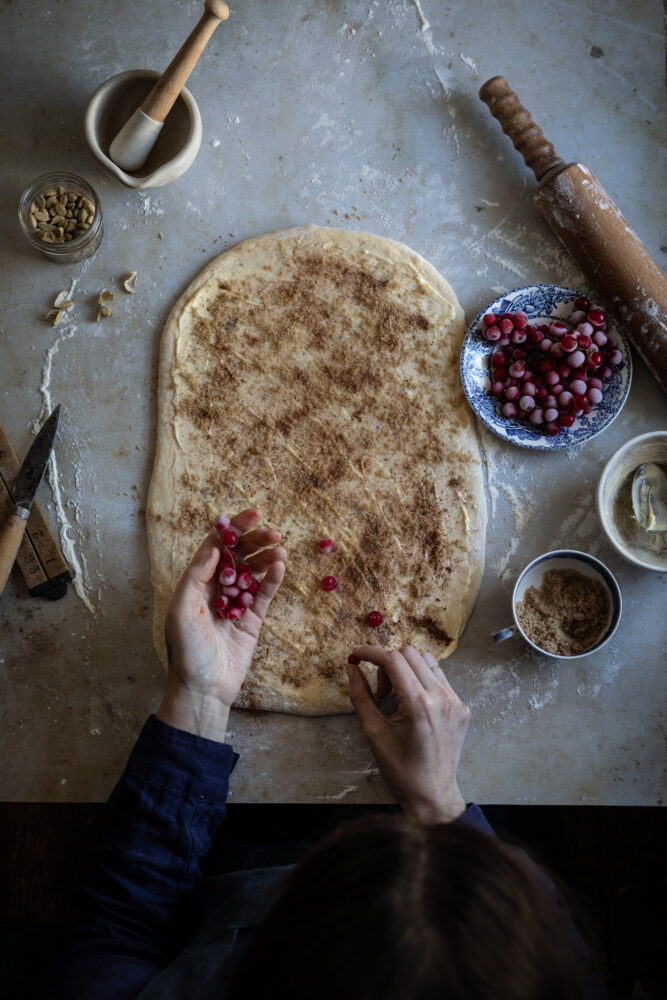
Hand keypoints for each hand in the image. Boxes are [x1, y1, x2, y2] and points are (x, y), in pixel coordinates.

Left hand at [157, 508, 285, 740]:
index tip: (251, 515)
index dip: (233, 529)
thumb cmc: (186, 650)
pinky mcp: (252, 619)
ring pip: (255, 571)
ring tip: (280, 549)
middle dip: (255, 541)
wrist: (203, 688)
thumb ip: (197, 575)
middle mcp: (217, 588)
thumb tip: (213, 546)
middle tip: (273, 532)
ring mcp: (236, 603)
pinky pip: (265, 594)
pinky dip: (273, 579)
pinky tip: (280, 567)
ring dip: (267, 557)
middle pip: (239, 555)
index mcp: (197, 583)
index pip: (216, 547)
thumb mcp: (181, 610)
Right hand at [347, 646, 469, 823]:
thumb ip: (361, 696)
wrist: (432, 794)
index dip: (371, 653)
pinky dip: (422, 681)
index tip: (357, 655)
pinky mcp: (462, 707)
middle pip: (410, 654)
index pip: (393, 660)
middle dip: (388, 664)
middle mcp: (441, 698)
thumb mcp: (373, 732)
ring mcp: (456, 701)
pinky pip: (440, 678)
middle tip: (381, 690)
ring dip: (407, 669)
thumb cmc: (401, 769)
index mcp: (418, 705)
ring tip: (397, 696)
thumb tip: (352, 668)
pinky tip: (413, 704)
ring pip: (427, 661)